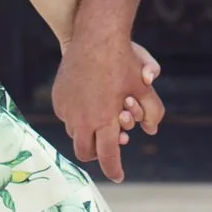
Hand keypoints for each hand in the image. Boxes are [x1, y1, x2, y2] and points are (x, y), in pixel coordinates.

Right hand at [54, 33, 166, 181]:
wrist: (96, 35)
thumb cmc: (123, 61)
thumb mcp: (144, 87)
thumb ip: (153, 112)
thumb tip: (151, 130)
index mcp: (104, 121)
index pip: (107, 157)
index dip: (114, 170)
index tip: (119, 175)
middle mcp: (82, 118)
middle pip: (86, 152)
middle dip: (97, 154)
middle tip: (108, 147)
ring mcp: (67, 108)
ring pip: (75, 133)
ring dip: (87, 133)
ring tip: (101, 119)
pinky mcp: (58, 97)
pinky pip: (66, 116)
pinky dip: (76, 117)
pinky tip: (88, 103)